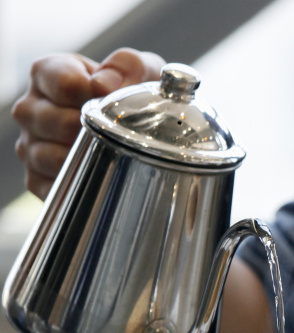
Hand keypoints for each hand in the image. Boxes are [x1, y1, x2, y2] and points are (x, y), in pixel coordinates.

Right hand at [12, 48, 164, 198]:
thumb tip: (103, 85)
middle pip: (51, 121)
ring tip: (112, 156)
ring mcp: (31, 145)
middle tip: (117, 136)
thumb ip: (127, 65)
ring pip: (46, 156)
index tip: (109, 101)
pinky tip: (100, 180)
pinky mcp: (37, 178)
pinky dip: (77, 187)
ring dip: (84, 160)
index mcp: (49, 74)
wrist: (143, 132)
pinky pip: (51, 186)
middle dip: (90, 130)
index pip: (58, 82)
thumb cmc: (134, 95)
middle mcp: (31, 108)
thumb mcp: (141, 71)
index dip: (89, 94)